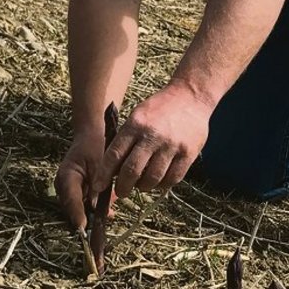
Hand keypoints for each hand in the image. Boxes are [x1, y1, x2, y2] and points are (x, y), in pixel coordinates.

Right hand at [54, 132, 110, 231]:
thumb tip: (97, 207)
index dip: (77, 215)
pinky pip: (81, 204)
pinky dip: (93, 207)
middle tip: (102, 224)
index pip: (70, 199)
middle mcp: (62, 185)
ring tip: (109, 213)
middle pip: (72, 208)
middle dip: (86, 217)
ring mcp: (66, 189)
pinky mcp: (73, 191)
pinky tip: (108, 207)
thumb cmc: (94, 147)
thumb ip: (98, 185)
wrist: (89, 136)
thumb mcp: (99, 164)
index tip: (82, 227)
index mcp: (66, 176)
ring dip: (91, 213)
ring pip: (77, 208)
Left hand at [98, 83, 211, 201]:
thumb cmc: (160, 108)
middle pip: (132, 171)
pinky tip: (158, 181)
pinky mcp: (188, 153)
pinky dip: (162, 185)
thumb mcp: (137, 115)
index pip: (114, 155)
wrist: (190, 96)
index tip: (98, 186)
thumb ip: (126, 139)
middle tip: (121, 192)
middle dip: (123, 187)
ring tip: (141, 185)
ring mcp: (172, 146)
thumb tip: (112, 168)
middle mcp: (153, 136)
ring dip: (143, 187)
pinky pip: (172, 179)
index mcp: (136, 125)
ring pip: (152, 178)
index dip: (104, 175)